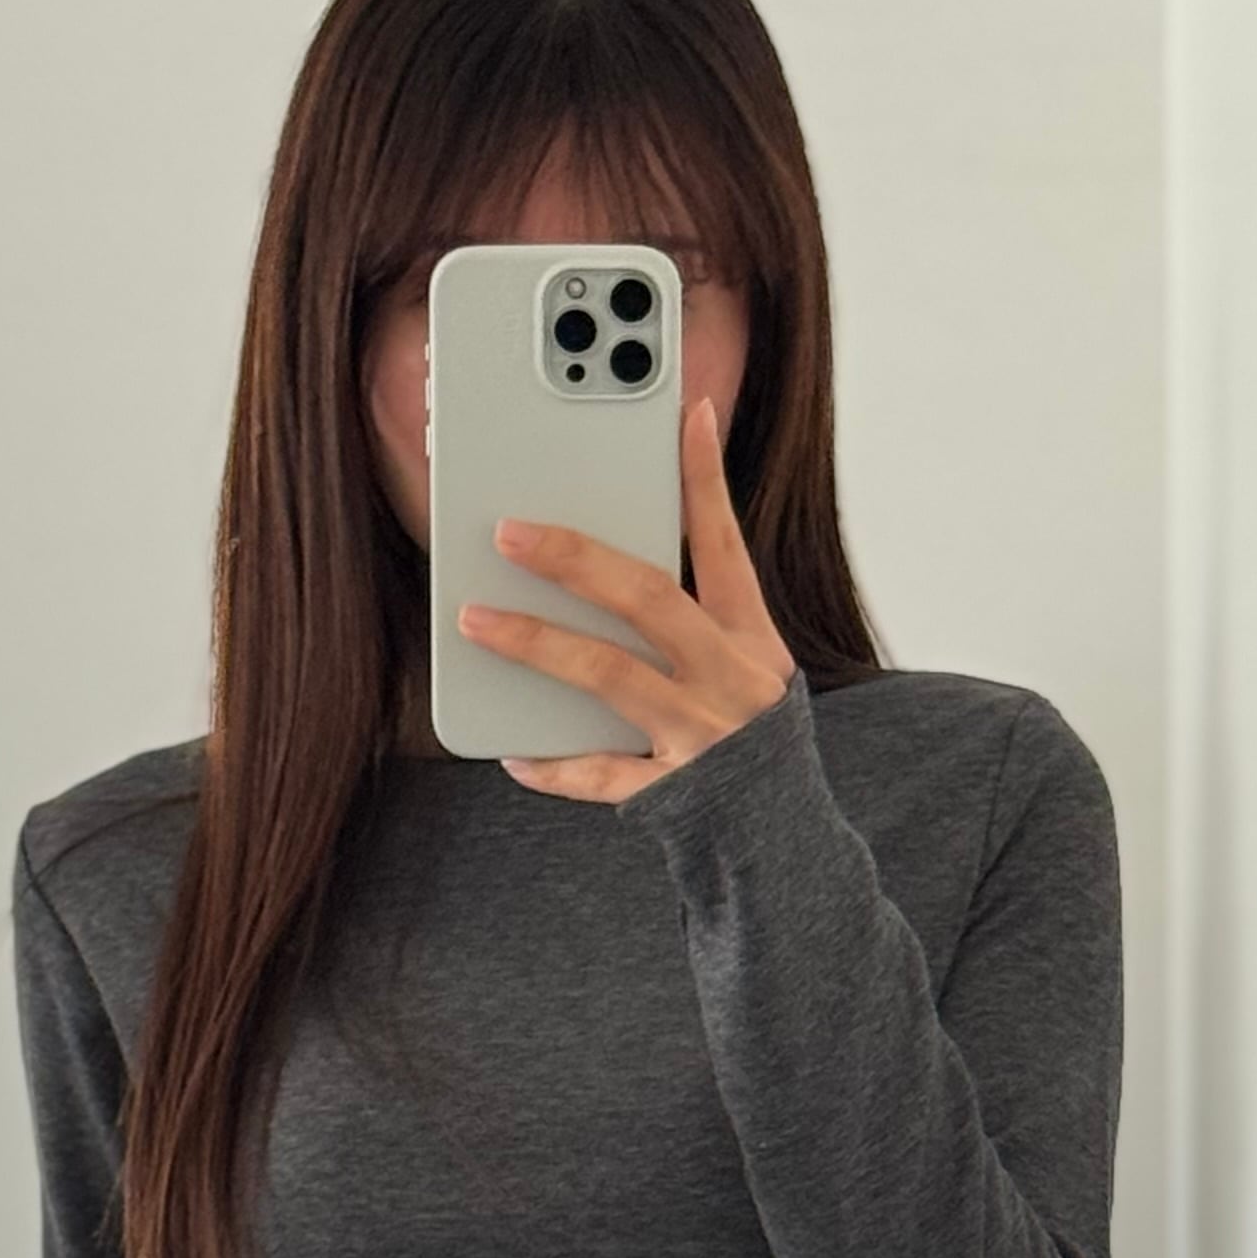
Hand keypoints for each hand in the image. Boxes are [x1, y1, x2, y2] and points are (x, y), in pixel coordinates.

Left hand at [457, 389, 797, 803]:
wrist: (783, 844)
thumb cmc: (746, 741)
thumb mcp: (745, 668)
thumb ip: (687, 616)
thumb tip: (593, 559)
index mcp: (750, 639)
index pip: (724, 544)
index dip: (705, 478)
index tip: (686, 413)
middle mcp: (731, 680)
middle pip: (649, 599)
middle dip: (576, 557)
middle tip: (507, 530)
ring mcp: (703, 738)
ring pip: (610, 677)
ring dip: (536, 643)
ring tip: (473, 620)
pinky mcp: (676, 795)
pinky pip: (603, 776)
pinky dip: (555, 765)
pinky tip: (512, 751)